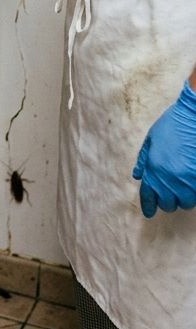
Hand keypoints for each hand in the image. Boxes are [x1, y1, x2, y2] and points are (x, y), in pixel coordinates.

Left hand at [132, 81, 195, 217]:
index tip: (149, 213)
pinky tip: (192, 182)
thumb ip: (144, 160)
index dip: (148, 206)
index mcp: (154, 168)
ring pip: (186, 202)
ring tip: (184, 185)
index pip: (148, 196)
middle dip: (168, 200)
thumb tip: (138, 175)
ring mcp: (189, 180)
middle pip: (168, 204)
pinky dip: (194, 192)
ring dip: (184, 197)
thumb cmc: (173, 124)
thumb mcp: (152, 139)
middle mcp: (170, 178)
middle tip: (170, 193)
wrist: (195, 115)